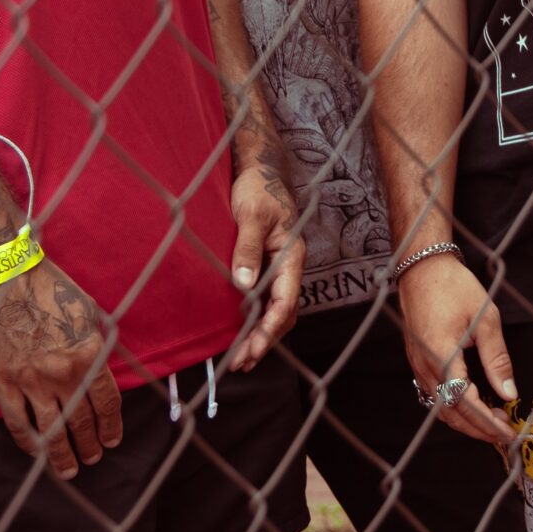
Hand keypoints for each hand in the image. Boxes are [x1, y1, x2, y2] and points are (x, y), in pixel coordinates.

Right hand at [0, 259, 123, 479]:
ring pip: (51, 430)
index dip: (111, 425)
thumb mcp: (88, 310)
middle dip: (89, 444)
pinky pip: (17, 422)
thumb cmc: (49, 285)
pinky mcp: (3, 381)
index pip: (107, 401)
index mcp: (88, 354)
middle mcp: (62, 373)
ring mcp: (31, 380)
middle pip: (81, 420)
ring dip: (62, 454)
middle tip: (93, 458)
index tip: (112, 440)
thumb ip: (96, 343)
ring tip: (69, 469)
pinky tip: (36, 452)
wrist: (4, 274)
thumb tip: (104, 367)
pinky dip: (28, 441)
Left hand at [227, 160, 303, 371]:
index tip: (251, 349)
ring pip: (278, 310)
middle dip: (265, 341)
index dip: (269, 329)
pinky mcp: (269, 265)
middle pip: (285, 313)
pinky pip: (268, 299)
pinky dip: (257, 319)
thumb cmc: (257, 187)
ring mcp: (281, 267)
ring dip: (262, 335)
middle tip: (242, 363)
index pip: (286, 302)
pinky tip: (242, 331)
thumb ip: (248, 249)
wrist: (260, 168)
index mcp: (291, 255)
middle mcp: (289, 265)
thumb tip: (243, 286)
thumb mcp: (251, 215)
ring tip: (241, 358)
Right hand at [398, 257, 518, 446]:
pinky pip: (434, 394)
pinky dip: (453, 406)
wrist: (422, 267)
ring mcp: (417, 365)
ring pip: (440, 407)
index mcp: (442, 357)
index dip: (488, 423)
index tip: (508, 433)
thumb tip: (509, 393)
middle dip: (478, 429)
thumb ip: (497, 359)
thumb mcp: (486, 319)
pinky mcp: (417, 360)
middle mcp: (425, 367)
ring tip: (491, 423)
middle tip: (504, 434)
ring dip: (466, 420)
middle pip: (451, 412)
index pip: (466, 403)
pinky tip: (471, 404)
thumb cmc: (453, 286)